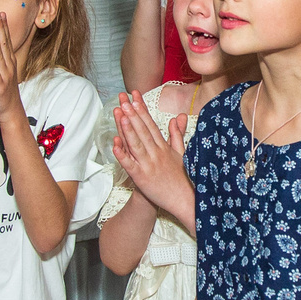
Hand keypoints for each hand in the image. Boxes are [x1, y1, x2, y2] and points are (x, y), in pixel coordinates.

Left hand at [112, 93, 194, 213]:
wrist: (185, 201)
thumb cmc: (183, 178)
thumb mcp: (182, 153)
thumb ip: (177, 134)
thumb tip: (177, 117)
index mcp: (164, 147)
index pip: (151, 125)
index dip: (142, 110)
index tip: (135, 97)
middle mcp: (156, 154)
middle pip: (142, 130)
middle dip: (133, 114)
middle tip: (124, 99)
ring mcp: (149, 165)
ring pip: (136, 144)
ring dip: (128, 128)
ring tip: (121, 113)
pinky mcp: (142, 179)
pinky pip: (130, 165)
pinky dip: (122, 155)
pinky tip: (115, 145)